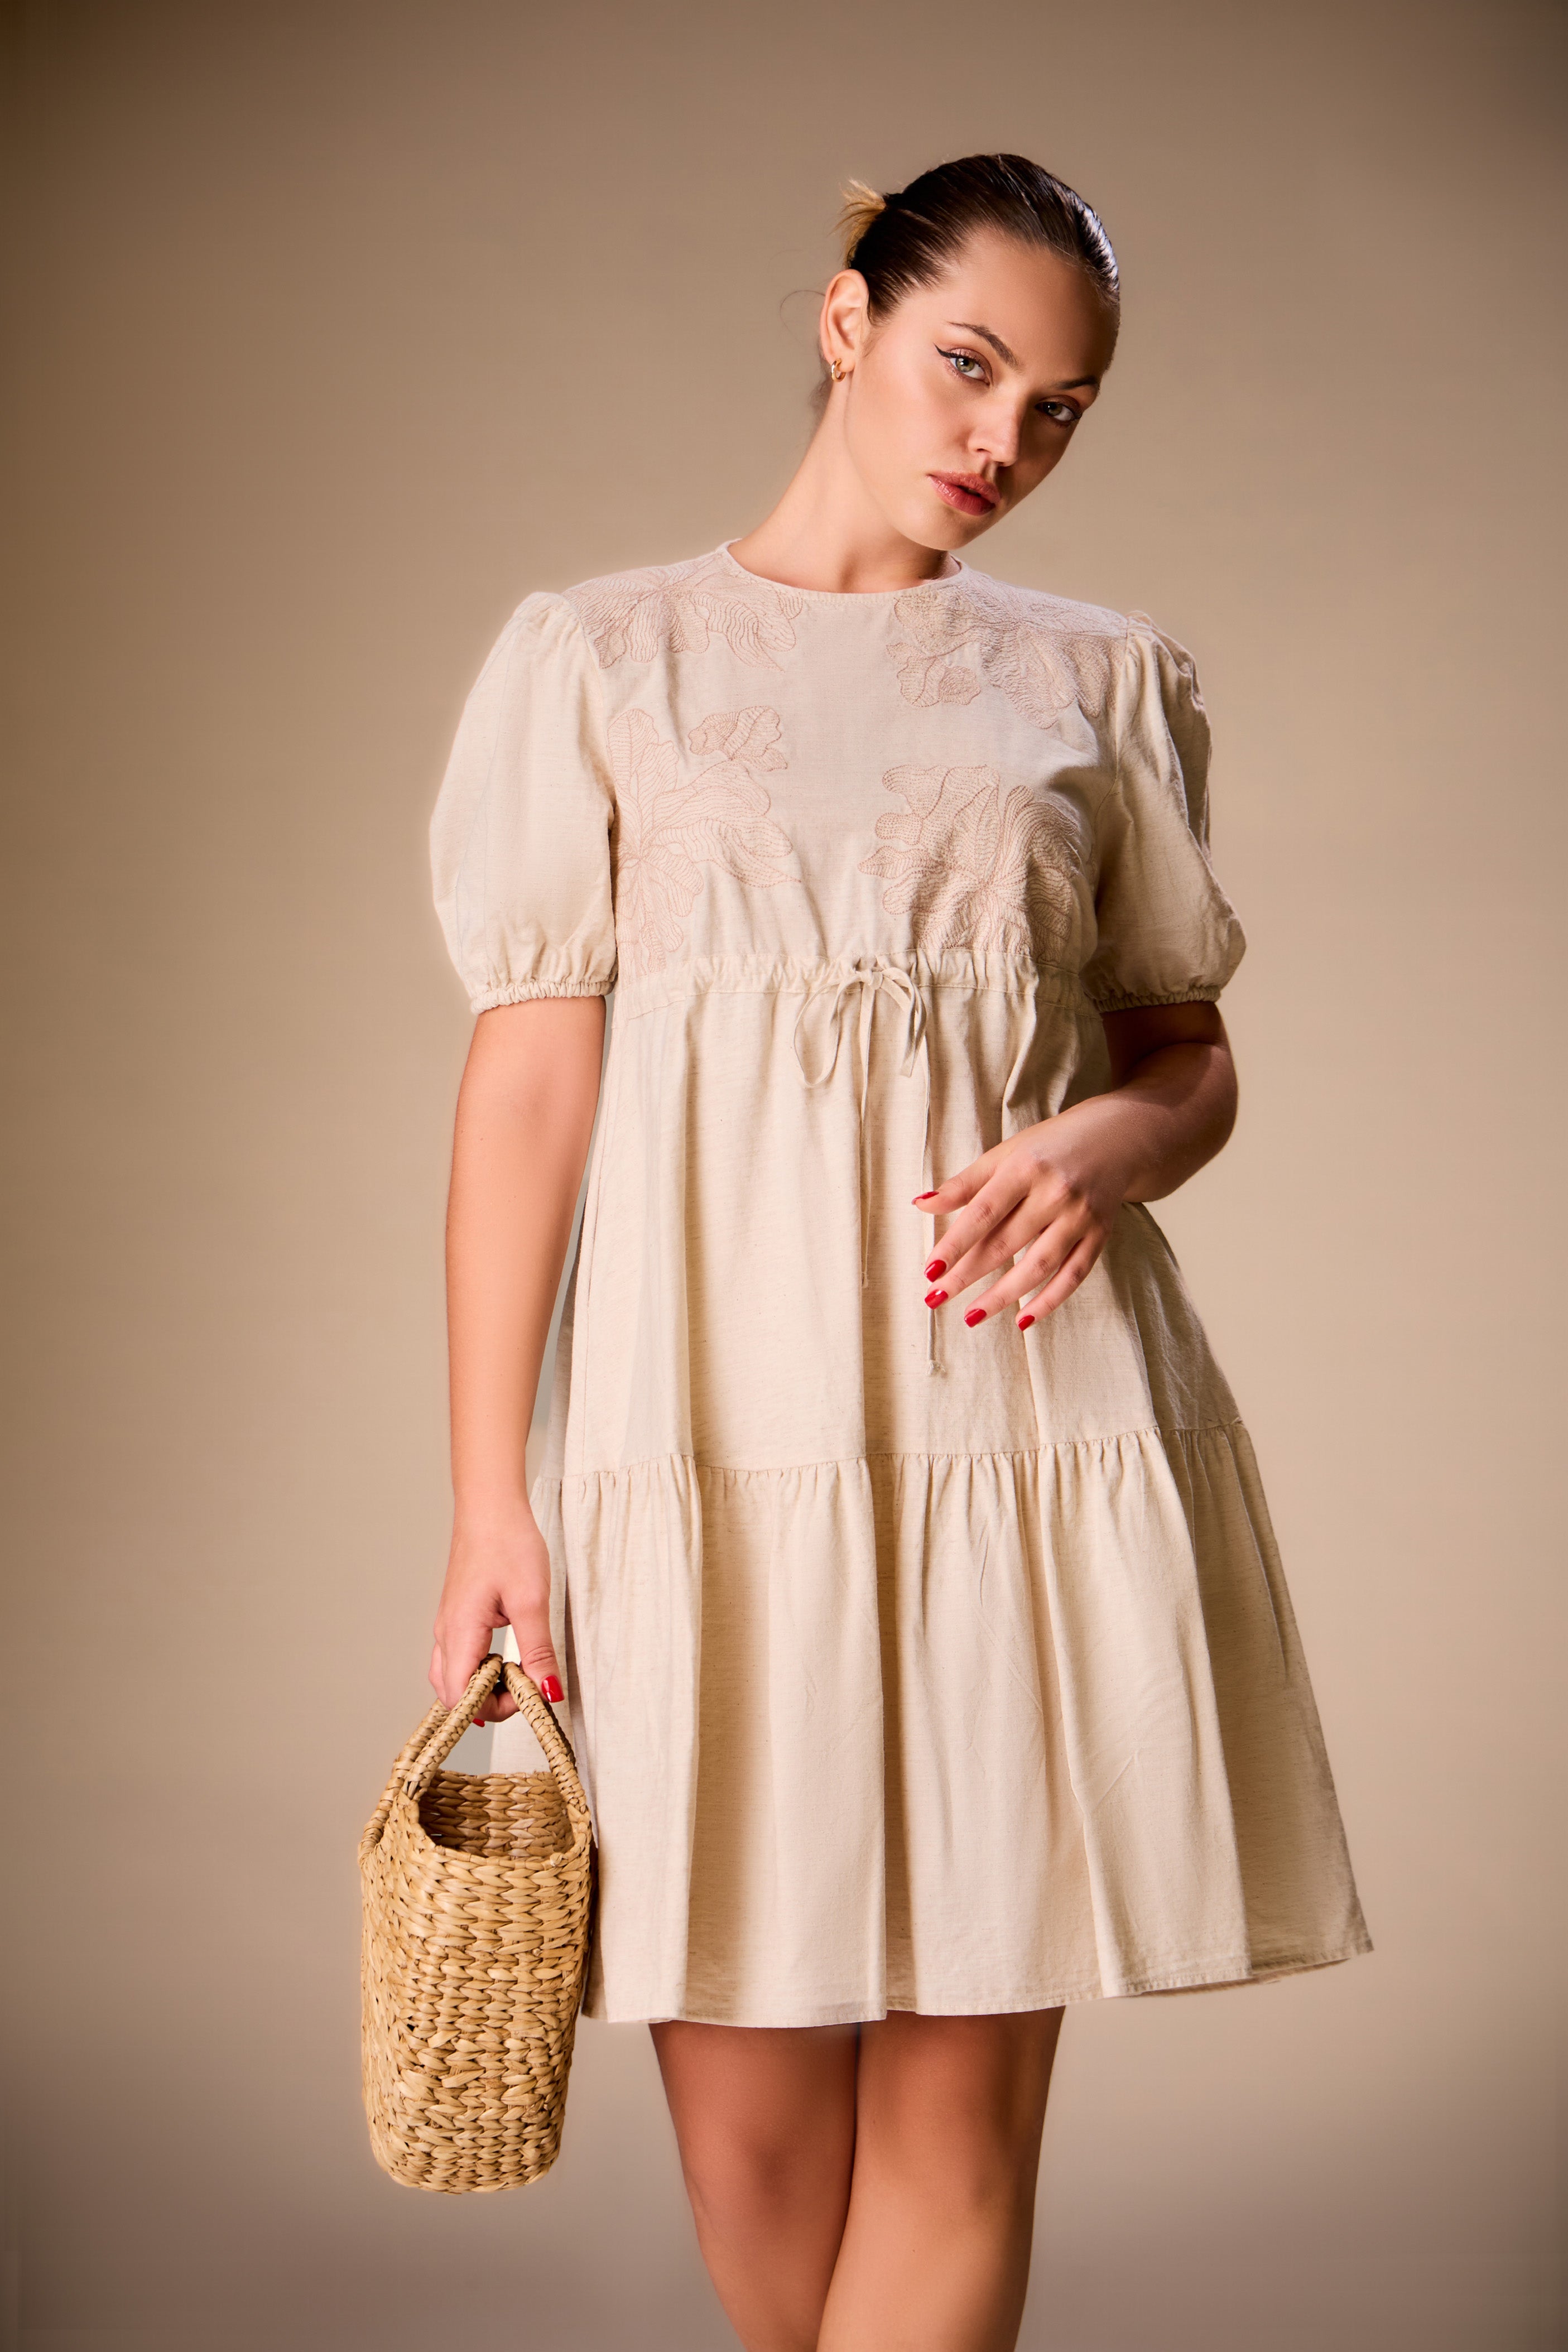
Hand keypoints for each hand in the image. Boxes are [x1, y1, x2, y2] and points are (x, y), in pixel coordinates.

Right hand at [429, 1498, 563, 1722]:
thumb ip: (538, 1651)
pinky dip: (477, 1670)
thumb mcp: (532, 1600)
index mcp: (460, 1633)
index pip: (461, 1698)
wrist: (490, 1507)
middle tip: (527, 1685)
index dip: (494, 1708)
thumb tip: (548, 1694)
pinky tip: (503, 1657)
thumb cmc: (509, 1544)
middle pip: (452, 1695)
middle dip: (489, 1702)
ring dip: (481, 1687)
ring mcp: (446, 1626)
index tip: (528, 1694)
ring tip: (517, 1671)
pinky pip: (455, 1659)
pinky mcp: (454, 1617)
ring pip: (450, 1679)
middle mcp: (445, 1634)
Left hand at [914, 1097, 1138, 1329]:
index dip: (955, 1243)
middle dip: (967, 1274)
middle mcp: (1054, 1192)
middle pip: (1006, 1242)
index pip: (983, 1212)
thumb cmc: (1049, 1147)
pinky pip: (1073, 1276)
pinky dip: (1049, 1301)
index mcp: (1025, 1167)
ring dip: (1003, 1295)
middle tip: (936, 1298)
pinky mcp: (1100, 1235)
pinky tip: (1023, 1320)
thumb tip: (921, 1203)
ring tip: (972, 1317)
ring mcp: (1080, 1216)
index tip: (930, 1271)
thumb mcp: (1005, 1153)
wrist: (1117, 1137)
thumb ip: (965, 1183)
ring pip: (1039, 1265)